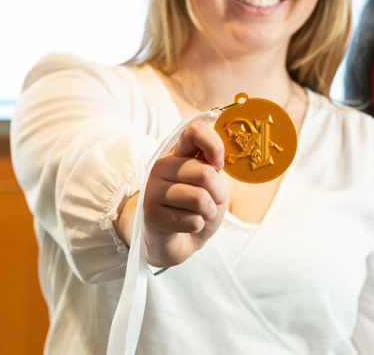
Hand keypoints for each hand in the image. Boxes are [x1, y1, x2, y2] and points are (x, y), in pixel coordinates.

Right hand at [142, 121, 226, 266]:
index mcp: (177, 153)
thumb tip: (222, 153)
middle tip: (213, 201)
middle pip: (205, 172)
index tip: (219, 163)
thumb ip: (213, 165)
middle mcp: (161, 167)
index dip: (214, 145)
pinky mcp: (151, 215)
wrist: (178, 241)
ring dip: (209, 212)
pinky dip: (197, 226)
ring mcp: (152, 190)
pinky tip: (187, 226)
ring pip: (200, 198)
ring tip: (200, 214)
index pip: (194, 132)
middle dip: (219, 193)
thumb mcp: (210, 183)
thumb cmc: (196, 208)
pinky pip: (191, 221)